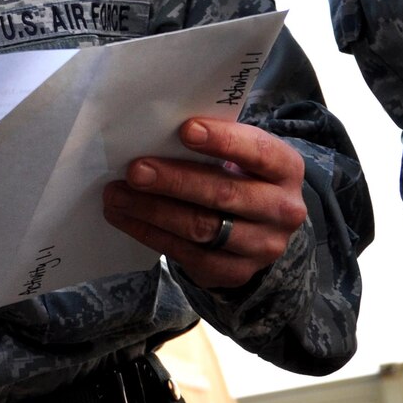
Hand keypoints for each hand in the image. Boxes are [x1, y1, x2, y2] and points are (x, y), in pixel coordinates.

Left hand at [101, 117, 307, 289]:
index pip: (258, 151)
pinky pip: (187, 255)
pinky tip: (125, 218)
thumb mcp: (242, 155)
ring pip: (201, 228)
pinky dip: (150, 234)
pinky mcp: (234, 272)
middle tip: (135, 170)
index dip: (223, 141)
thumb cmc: (240, 175)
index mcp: (286, 168)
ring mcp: (262, 246)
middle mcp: (282, 210)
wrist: (261, 227)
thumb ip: (212, 143)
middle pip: (223, 194)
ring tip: (117, 195)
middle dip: (174, 181)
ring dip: (152, 210)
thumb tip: (155, 130)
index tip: (185, 130)